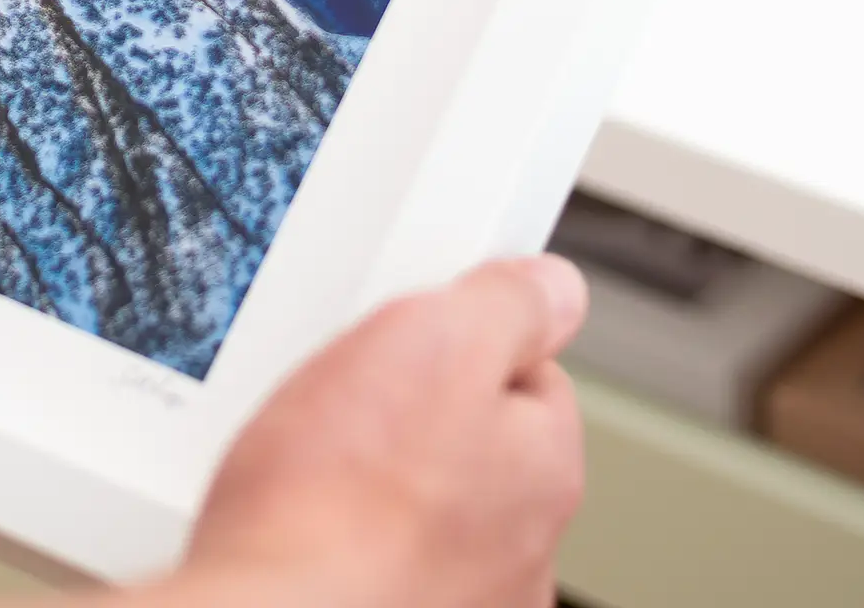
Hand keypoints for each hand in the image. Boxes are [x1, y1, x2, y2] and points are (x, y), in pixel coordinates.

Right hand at [181, 256, 587, 607]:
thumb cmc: (334, 504)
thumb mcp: (435, 341)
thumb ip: (510, 304)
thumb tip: (554, 286)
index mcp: (544, 467)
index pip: (527, 372)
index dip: (457, 341)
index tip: (408, 337)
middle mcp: (523, 551)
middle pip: (473, 445)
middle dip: (415, 420)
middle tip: (347, 404)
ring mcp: (466, 602)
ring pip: (428, 511)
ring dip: (383, 489)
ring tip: (316, 473)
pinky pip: (385, 564)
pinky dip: (352, 546)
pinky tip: (309, 532)